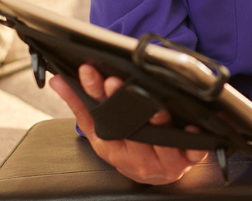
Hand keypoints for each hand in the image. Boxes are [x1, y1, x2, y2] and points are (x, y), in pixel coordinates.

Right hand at [50, 64, 206, 183]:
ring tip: (156, 109)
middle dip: (124, 104)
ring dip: (158, 124)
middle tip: (118, 83)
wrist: (156, 174)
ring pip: (159, 142)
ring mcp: (162, 161)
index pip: (102, 118)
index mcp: (111, 147)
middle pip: (130, 130)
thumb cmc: (128, 148)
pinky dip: (193, 141)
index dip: (96, 95)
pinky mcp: (187, 161)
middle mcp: (135, 157)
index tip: (96, 76)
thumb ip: (81, 105)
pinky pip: (192, 152)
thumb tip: (59, 81)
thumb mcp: (101, 131)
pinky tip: (192, 128)